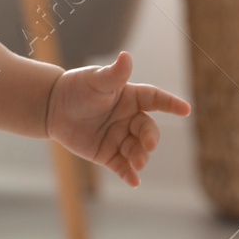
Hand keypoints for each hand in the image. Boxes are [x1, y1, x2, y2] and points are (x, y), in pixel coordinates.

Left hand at [44, 51, 190, 186]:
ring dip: (140, 157)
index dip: (170, 104)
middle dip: (150, 139)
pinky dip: (128, 174)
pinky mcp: (107, 154)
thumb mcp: (96, 80)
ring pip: (137, 150)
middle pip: (147, 130)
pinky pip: (121, 166)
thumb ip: (114, 74)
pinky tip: (134, 182)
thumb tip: (126, 56)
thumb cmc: (77, 87)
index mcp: (131, 98)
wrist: (52, 107)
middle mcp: (129, 119)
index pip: (155, 100)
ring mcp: (119, 137)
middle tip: (148, 145)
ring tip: (138, 163)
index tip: (185, 110)